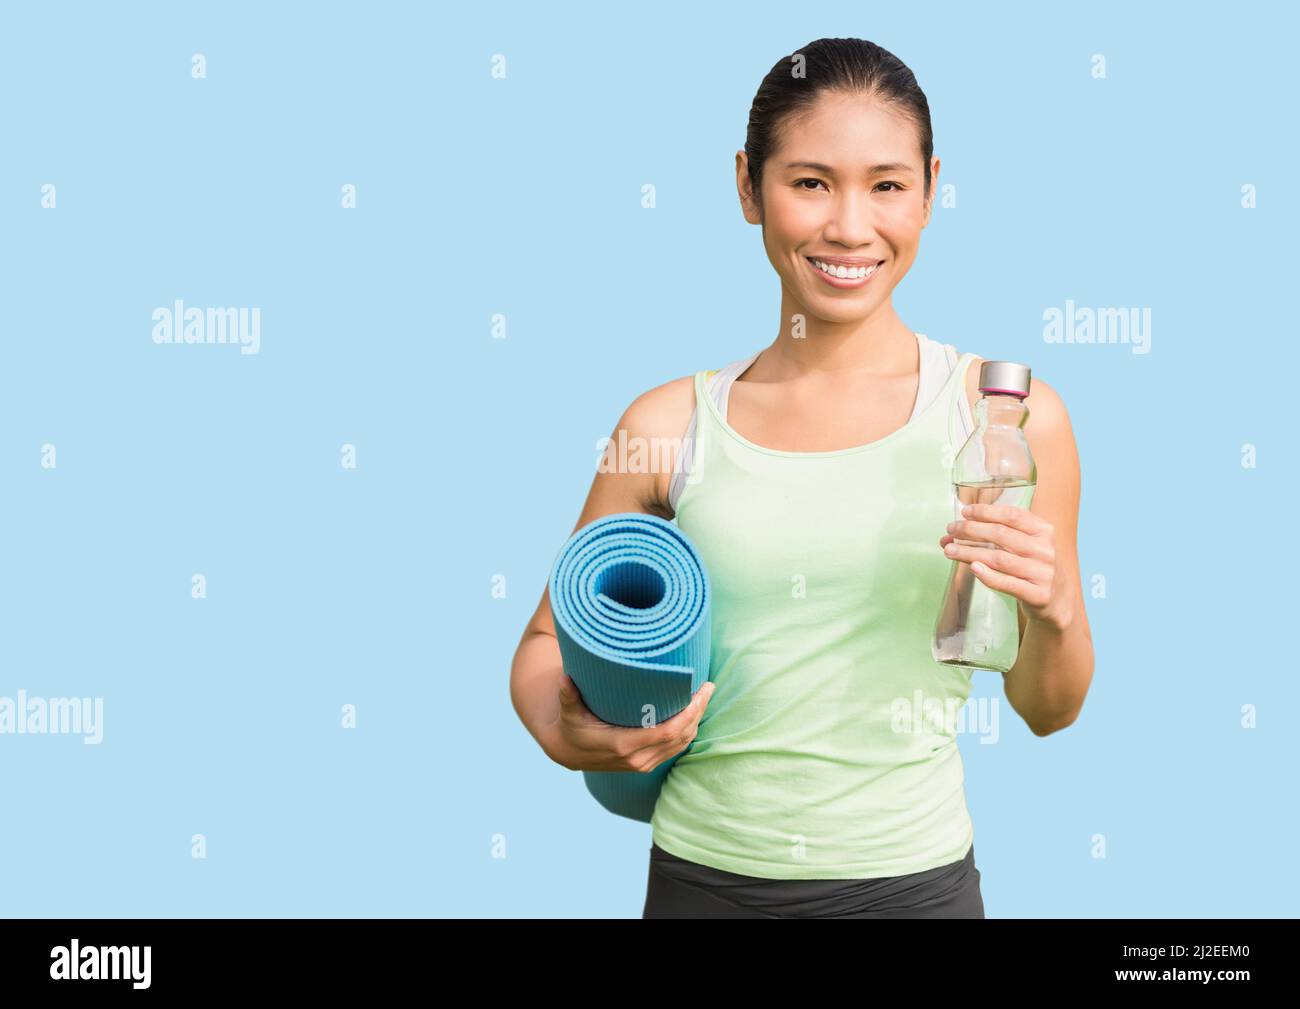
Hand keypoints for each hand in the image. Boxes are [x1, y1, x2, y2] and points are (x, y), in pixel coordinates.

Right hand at [542, 673, 715, 773]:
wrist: (568, 753)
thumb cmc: (571, 726)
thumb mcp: (568, 711)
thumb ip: (568, 695)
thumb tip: (564, 679)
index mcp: (623, 745)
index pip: (666, 732)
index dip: (687, 714)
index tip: (699, 693)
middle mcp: (638, 759)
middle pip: (680, 737)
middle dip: (697, 712)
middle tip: (708, 688)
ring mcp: (644, 764)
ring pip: (681, 744)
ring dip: (696, 721)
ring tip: (704, 696)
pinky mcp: (647, 764)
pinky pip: (675, 749)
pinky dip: (688, 732)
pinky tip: (693, 714)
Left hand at [938, 501, 1066, 629]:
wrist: (1058, 599)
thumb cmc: (1032, 566)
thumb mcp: (1026, 544)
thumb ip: (997, 535)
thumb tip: (953, 532)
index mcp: (1043, 531)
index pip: (1012, 515)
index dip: (986, 511)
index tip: (964, 512)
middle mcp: (1044, 550)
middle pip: (1001, 534)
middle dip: (971, 530)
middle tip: (950, 530)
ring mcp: (1043, 573)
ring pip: (999, 558)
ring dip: (969, 552)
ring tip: (949, 550)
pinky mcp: (1038, 594)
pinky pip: (1008, 583)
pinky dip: (988, 575)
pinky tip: (972, 567)